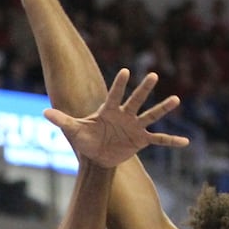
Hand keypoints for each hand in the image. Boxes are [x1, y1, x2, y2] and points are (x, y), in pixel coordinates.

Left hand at [45, 69, 188, 168]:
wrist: (97, 156)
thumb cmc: (86, 139)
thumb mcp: (73, 130)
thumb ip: (61, 121)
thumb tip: (44, 113)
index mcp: (109, 110)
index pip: (114, 95)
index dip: (119, 85)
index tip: (125, 71)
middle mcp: (125, 115)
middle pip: (136, 100)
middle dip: (144, 89)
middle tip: (153, 75)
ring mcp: (135, 126)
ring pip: (151, 115)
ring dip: (163, 108)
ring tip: (176, 100)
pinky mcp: (141, 140)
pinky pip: (159, 139)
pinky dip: (171, 141)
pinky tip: (185, 143)